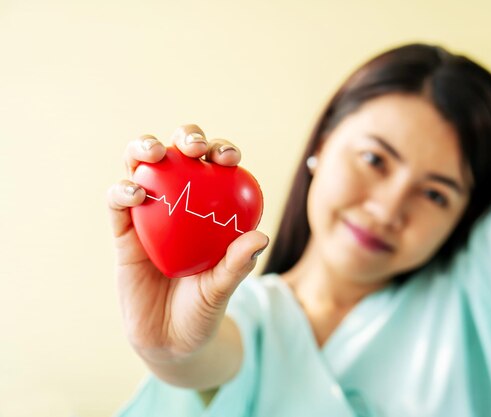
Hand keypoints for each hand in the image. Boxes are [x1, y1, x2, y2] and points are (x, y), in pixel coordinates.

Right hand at [107, 124, 268, 361]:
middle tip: (194, 147)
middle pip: (179, 155)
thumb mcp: (223, 287)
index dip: (222, 152)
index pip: (216, 168)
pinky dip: (122, 191)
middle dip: (186, 137)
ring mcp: (149, 214)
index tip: (229, 158)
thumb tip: (260, 236)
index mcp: (210, 208)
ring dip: (144, 149)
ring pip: (142, 167)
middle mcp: (180, 203)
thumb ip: (237, 264)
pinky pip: (117, 204)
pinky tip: (135, 194)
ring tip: (154, 152)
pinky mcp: (123, 232)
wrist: (170, 340)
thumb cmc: (203, 309)